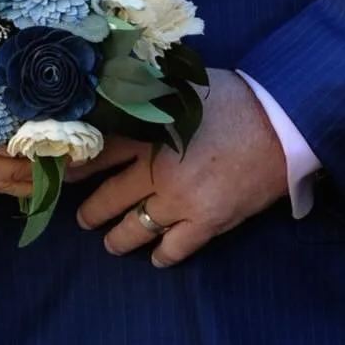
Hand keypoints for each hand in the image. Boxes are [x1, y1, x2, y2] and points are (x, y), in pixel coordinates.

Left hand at [70, 69, 288, 266]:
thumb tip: (126, 91)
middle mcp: (156, 170)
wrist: (281, 122)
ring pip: (134, 230)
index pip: (98, 154)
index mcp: (147, 132)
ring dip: (118, 239)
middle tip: (83, 218)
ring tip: (111, 242)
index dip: (77, 168)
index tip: (63, 176)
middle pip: (109, 199)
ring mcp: (180, 200)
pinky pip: (175, 249)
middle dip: (91, 212)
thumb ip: (153, 98)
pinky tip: (157, 257)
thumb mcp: (183, 87)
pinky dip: (162, 256)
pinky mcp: (207, 222)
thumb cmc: (234, 97)